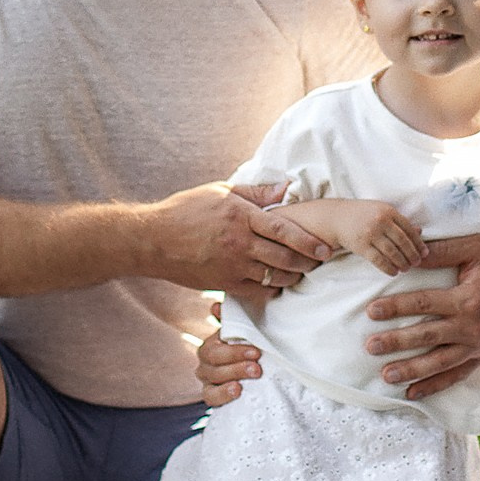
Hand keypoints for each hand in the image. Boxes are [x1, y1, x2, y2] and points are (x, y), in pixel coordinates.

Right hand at [140, 181, 336, 300]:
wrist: (154, 240)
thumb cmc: (186, 210)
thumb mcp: (221, 191)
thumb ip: (256, 192)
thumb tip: (287, 188)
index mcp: (240, 215)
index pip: (284, 230)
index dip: (308, 241)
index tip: (325, 248)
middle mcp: (239, 243)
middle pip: (284, 257)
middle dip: (307, 262)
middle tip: (320, 262)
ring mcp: (232, 266)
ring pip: (273, 276)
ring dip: (292, 277)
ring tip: (302, 273)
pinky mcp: (224, 284)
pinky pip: (256, 292)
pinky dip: (271, 290)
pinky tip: (277, 285)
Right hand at [196, 324, 262, 406]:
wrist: (254, 373)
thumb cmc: (247, 349)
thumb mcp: (243, 334)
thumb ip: (231, 319)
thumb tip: (216, 307)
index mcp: (211, 344)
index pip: (216, 347)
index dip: (235, 351)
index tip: (256, 352)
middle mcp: (206, 362)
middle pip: (214, 363)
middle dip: (237, 365)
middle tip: (257, 368)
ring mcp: (207, 380)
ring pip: (213, 379)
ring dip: (233, 377)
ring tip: (251, 378)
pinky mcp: (211, 396)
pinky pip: (211, 397)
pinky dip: (223, 394)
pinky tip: (237, 391)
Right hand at [284, 197, 426, 273]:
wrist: (336, 217)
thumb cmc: (362, 214)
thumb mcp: (381, 211)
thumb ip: (400, 221)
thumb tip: (420, 232)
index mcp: (388, 210)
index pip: (409, 228)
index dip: (418, 242)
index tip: (424, 252)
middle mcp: (380, 221)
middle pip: (402, 241)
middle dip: (412, 254)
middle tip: (417, 263)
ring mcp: (370, 233)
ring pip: (392, 252)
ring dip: (402, 263)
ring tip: (406, 269)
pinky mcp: (361, 245)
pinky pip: (378, 260)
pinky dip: (388, 268)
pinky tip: (393, 272)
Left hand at [364, 229, 479, 400]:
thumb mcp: (475, 247)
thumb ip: (442, 252)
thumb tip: (410, 253)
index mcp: (468, 299)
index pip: (424, 304)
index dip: (396, 307)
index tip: (372, 311)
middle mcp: (472, 327)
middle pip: (427, 337)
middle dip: (396, 342)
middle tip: (370, 346)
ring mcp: (478, 345)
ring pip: (439, 362)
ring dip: (411, 370)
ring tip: (386, 375)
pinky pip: (456, 375)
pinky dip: (435, 386)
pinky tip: (413, 392)